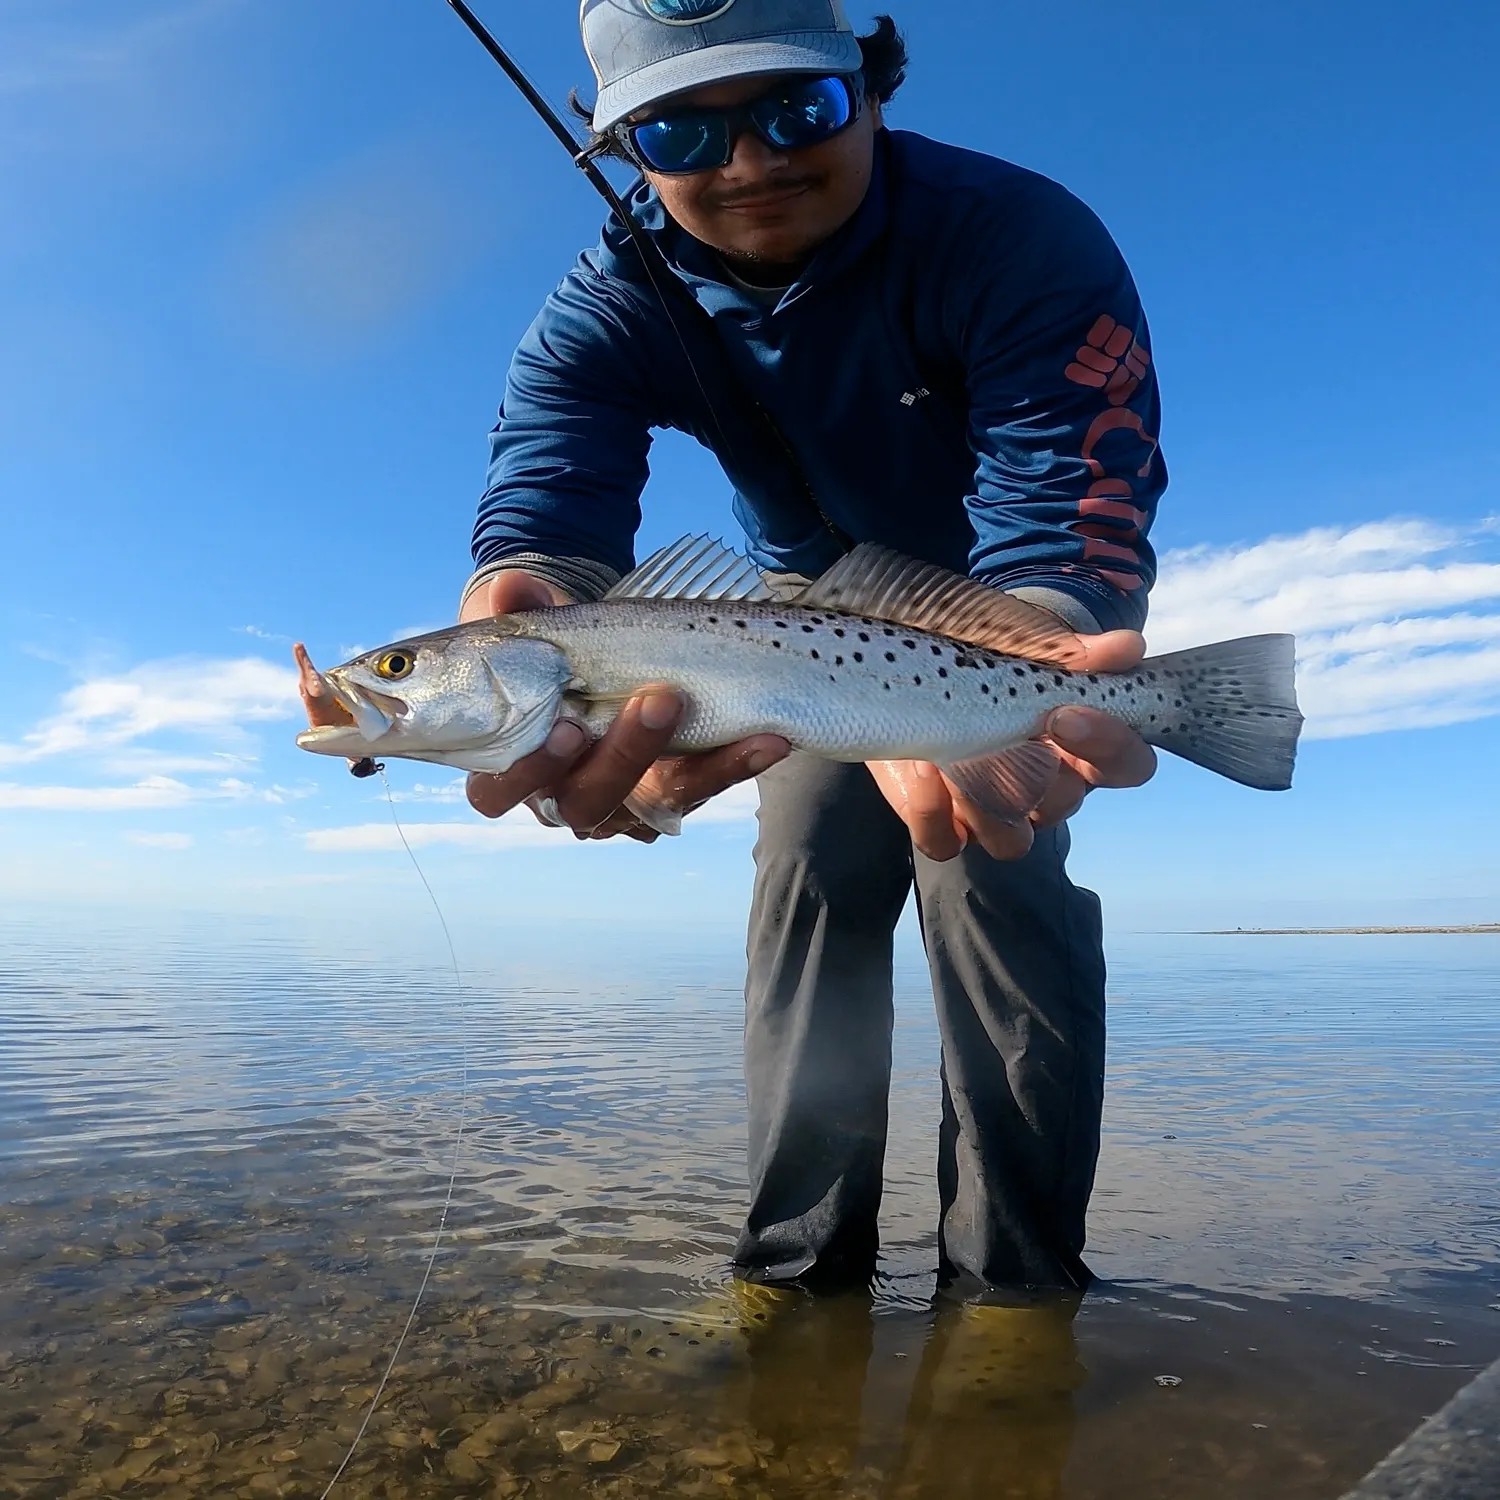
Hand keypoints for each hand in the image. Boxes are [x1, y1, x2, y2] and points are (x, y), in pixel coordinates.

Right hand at [461, 569, 789, 840]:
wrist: (592, 666)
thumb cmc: (544, 656)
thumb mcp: (529, 629)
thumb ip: (518, 610)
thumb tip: (513, 587)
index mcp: (507, 764)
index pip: (499, 791)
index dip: (531, 769)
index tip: (567, 727)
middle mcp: (564, 793)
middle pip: (586, 800)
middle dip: (624, 755)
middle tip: (656, 702)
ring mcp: (624, 799)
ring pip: (657, 799)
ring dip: (698, 764)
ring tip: (724, 717)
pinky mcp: (673, 792)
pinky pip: (705, 784)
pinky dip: (737, 761)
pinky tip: (771, 736)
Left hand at [870, 626, 1157, 862]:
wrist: (910, 663)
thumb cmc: (980, 654)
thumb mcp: (1019, 644)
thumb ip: (1070, 651)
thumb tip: (1128, 647)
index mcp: (1081, 744)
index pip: (1128, 764)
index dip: (1109, 746)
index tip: (1066, 711)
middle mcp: (1044, 787)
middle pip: (1066, 803)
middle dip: (1037, 770)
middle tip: (1003, 734)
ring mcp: (993, 811)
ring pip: (1011, 840)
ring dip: (984, 800)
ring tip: (954, 756)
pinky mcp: (940, 821)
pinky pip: (943, 841)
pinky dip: (931, 810)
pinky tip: (922, 765)